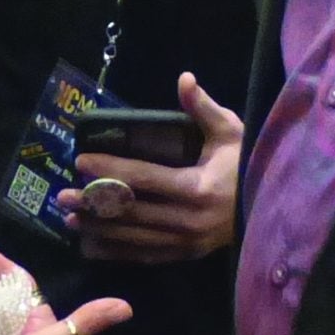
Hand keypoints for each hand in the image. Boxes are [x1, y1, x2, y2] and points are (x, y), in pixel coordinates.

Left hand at [60, 74, 243, 263]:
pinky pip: (143, 255)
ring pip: (132, 237)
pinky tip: (91, 245)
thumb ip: (203, 108)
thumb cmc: (246, 165)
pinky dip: (115, 251)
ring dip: (98, 229)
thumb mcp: (231, 133)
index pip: (142, 178)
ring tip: (70, 218)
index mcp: (197, 188)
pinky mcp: (184, 255)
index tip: (80, 161)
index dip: (109, 169)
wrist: (272, 210)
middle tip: (62, 195)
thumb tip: (184, 78)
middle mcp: (188, 221)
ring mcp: (185, 243)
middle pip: (131, 211)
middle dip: (93, 203)